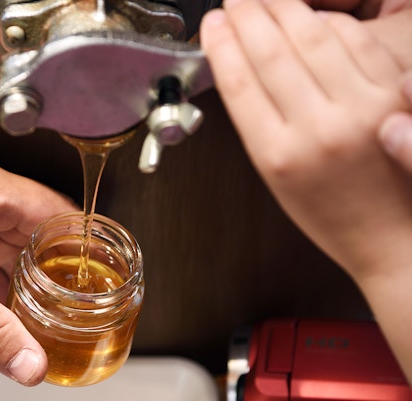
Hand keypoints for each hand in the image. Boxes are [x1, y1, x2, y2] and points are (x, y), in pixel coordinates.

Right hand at [200, 0, 411, 377]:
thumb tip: (244, 69)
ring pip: (313, 37)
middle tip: (235, 1)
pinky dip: (330, 22)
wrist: (393, 237)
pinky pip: (357, 43)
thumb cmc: (334, 215)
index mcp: (279, 156)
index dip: (222, 44)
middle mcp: (319, 129)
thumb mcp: (277, 178)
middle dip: (247, 16)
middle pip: (272, 52)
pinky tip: (312, 15)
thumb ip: (260, 124)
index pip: (240, 81)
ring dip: (283, 8)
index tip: (212, 24)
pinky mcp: (394, 96)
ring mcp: (362, 109)